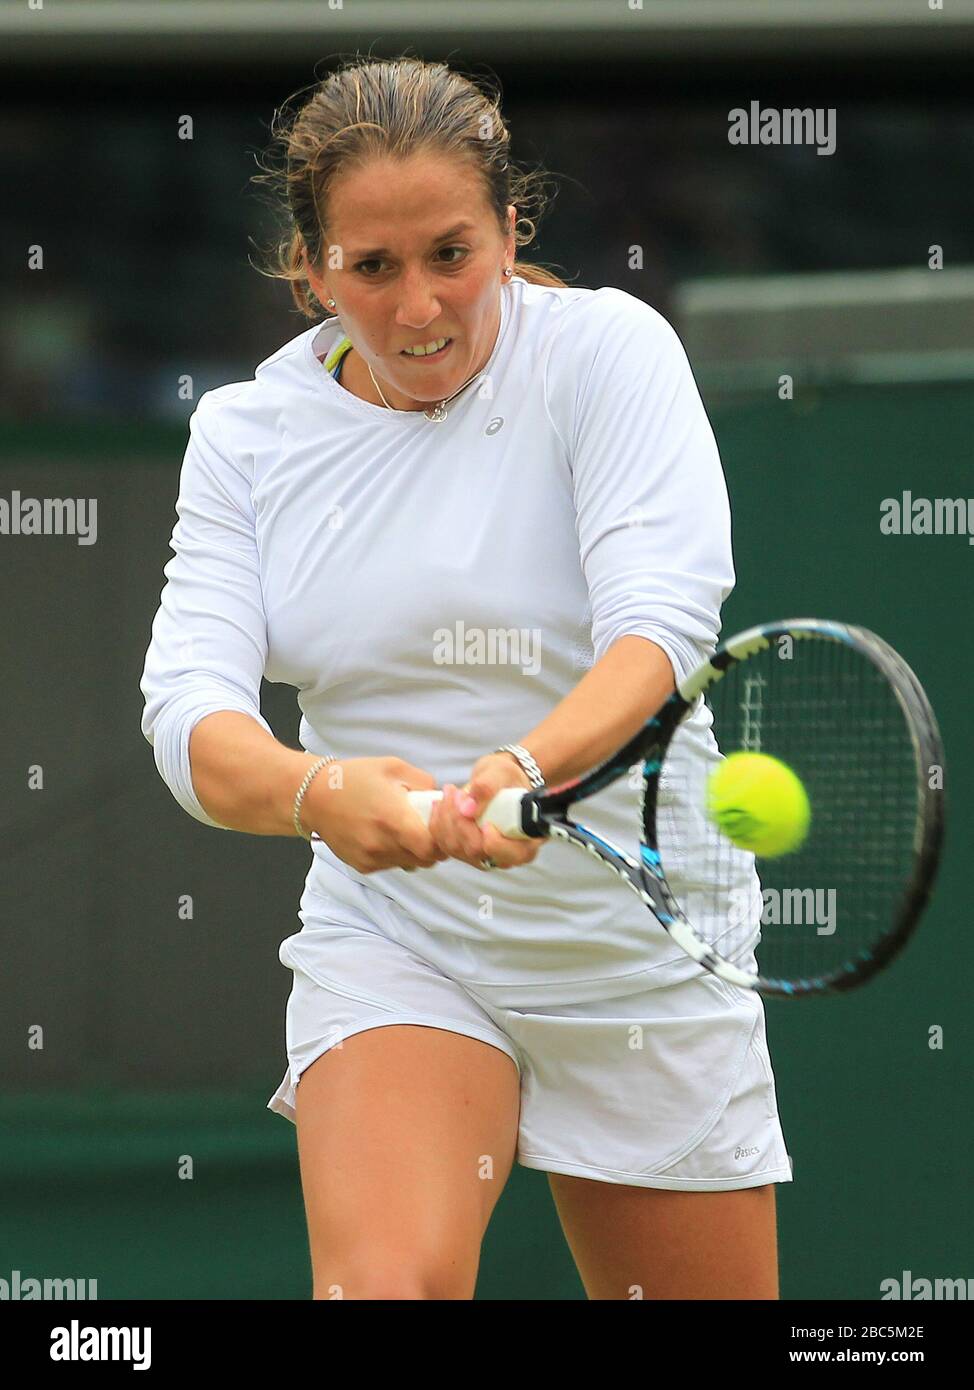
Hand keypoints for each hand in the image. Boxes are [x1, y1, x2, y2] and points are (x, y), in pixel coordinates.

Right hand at [304, 756, 449, 874]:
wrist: (313, 796)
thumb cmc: (354, 777)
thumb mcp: (394, 767)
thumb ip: (424, 783)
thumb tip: (442, 799)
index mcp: (393, 819)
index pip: (433, 847)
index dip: (443, 840)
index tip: (441, 826)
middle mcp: (382, 844)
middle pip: (425, 860)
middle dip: (433, 847)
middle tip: (427, 828)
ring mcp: (371, 858)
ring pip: (409, 864)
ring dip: (413, 851)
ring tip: (402, 829)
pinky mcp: (361, 865)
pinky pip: (390, 865)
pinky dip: (394, 854)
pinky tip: (384, 835)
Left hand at [427, 752, 544, 870]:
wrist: (497, 780)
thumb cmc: (506, 777)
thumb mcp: (502, 773)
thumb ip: (488, 787)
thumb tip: (467, 808)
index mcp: (527, 839)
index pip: (512, 854)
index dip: (495, 843)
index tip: (485, 823)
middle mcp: (505, 855)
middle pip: (476, 852)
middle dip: (460, 822)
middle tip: (459, 793)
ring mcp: (483, 856)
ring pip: (455, 848)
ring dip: (446, 818)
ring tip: (451, 792)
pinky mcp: (463, 851)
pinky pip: (442, 844)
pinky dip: (437, 822)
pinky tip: (442, 803)